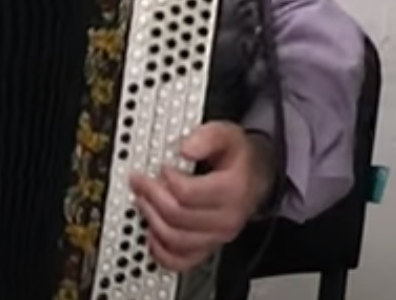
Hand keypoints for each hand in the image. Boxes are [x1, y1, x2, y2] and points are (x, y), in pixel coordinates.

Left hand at [130, 121, 277, 271]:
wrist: (255, 176)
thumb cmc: (238, 157)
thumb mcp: (226, 134)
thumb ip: (206, 137)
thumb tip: (186, 148)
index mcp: (233, 190)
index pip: (187, 193)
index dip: (166, 179)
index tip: (160, 166)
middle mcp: (227, 218)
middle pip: (177, 216)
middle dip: (151, 196)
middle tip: (139, 181)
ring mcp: (217, 236)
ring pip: (176, 240)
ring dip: (151, 220)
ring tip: (143, 200)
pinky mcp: (208, 247)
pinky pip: (181, 261)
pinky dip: (161, 252)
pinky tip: (151, 234)